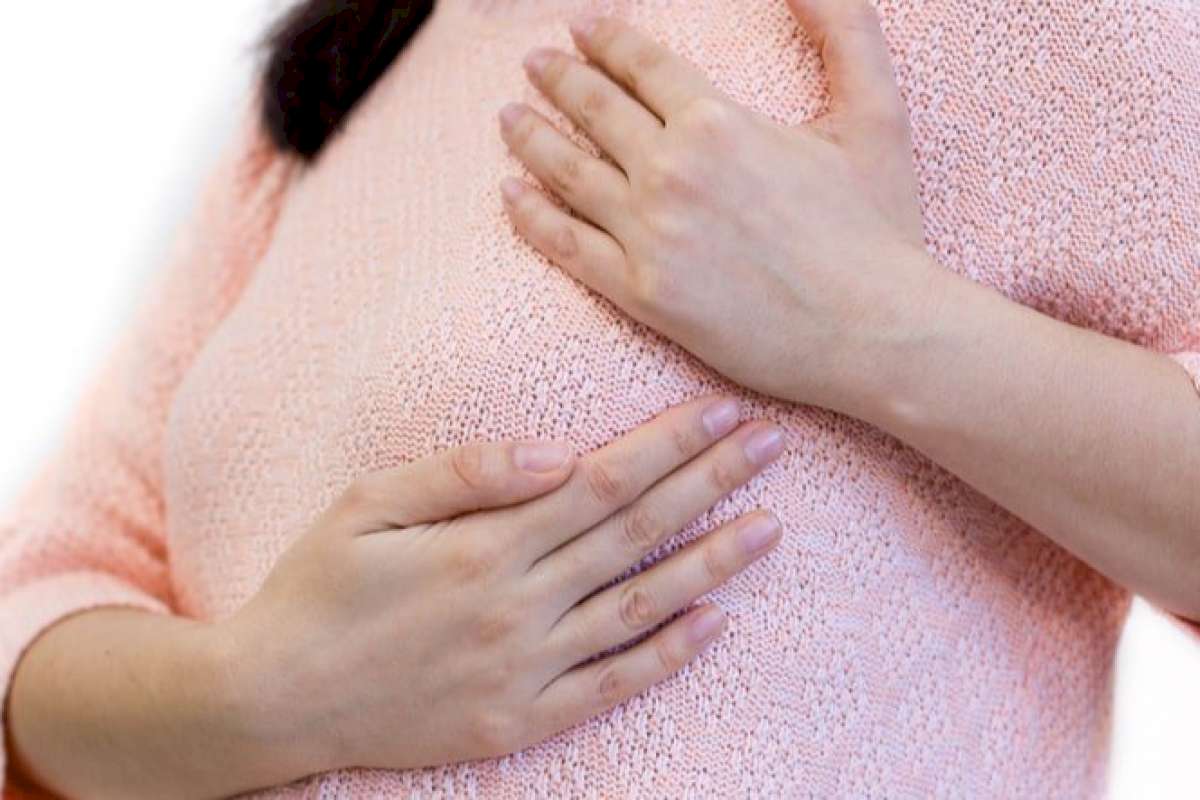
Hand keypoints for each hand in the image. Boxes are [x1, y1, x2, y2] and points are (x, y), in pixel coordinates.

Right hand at [218, 396, 784, 773]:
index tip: (724, 412)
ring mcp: (527, 669)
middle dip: (711, 482)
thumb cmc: (317, 587)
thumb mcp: (368, 505)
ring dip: (713, 563)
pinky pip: (613, 685)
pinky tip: (718, 624)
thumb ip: (466, 473)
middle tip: (772, 443)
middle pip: (638, 532)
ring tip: (771, 526)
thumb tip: (557, 449)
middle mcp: (520, 606)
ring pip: (642, 606)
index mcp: (485, 546)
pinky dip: (669, 655)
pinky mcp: (523, 719)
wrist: (274, 699)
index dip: (671, 444)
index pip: (604, 481)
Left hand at [498, 1, 942, 416]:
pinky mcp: (640, 293)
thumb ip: (845, 29)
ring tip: (509, 117)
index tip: (582, 30)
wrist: (872, 334)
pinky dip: (531, 215)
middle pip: (594, 109)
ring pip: (568, 172)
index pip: (643, 66)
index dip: (607, 42)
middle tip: (535, 63)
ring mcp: (649, 234)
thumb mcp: (877, 114)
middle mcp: (671, 171)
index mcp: (718, 122)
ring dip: (531, 136)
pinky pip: (567, 246)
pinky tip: (511, 194)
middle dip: (558, 77)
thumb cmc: (878, 230)